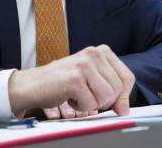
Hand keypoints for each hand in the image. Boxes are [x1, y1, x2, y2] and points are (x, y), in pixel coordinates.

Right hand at [8, 45, 134, 116]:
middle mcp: (94, 53)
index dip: (124, 96)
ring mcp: (84, 65)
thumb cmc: (63, 82)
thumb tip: (125, 109)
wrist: (34, 84)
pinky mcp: (74, 79)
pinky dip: (81, 107)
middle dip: (105, 101)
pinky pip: (91, 104)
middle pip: (118, 89)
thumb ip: (111, 88)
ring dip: (93, 104)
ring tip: (79, 95)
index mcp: (102, 51)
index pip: (128, 77)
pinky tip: (70, 97)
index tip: (115, 105)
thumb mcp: (92, 78)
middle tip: (88, 97)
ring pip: (106, 97)